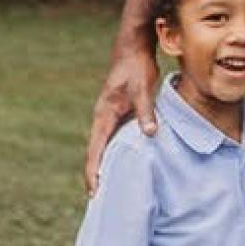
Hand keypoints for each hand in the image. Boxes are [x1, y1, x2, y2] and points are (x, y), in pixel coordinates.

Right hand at [83, 40, 159, 193]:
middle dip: (96, 174)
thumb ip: (146, 112)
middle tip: (98, 199)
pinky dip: (117, 152)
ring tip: (110, 187)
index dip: (93, 172)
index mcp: (104, 115)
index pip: (95, 150)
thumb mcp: (143, 89)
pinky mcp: (120, 112)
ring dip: (106, 165)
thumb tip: (150, 134)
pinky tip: (126, 163)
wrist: (133, 46)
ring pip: (105, 146)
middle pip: (96, 152)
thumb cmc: (136, 67)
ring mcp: (110, 116)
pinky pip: (115, 138)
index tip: (93, 192)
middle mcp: (103, 118)